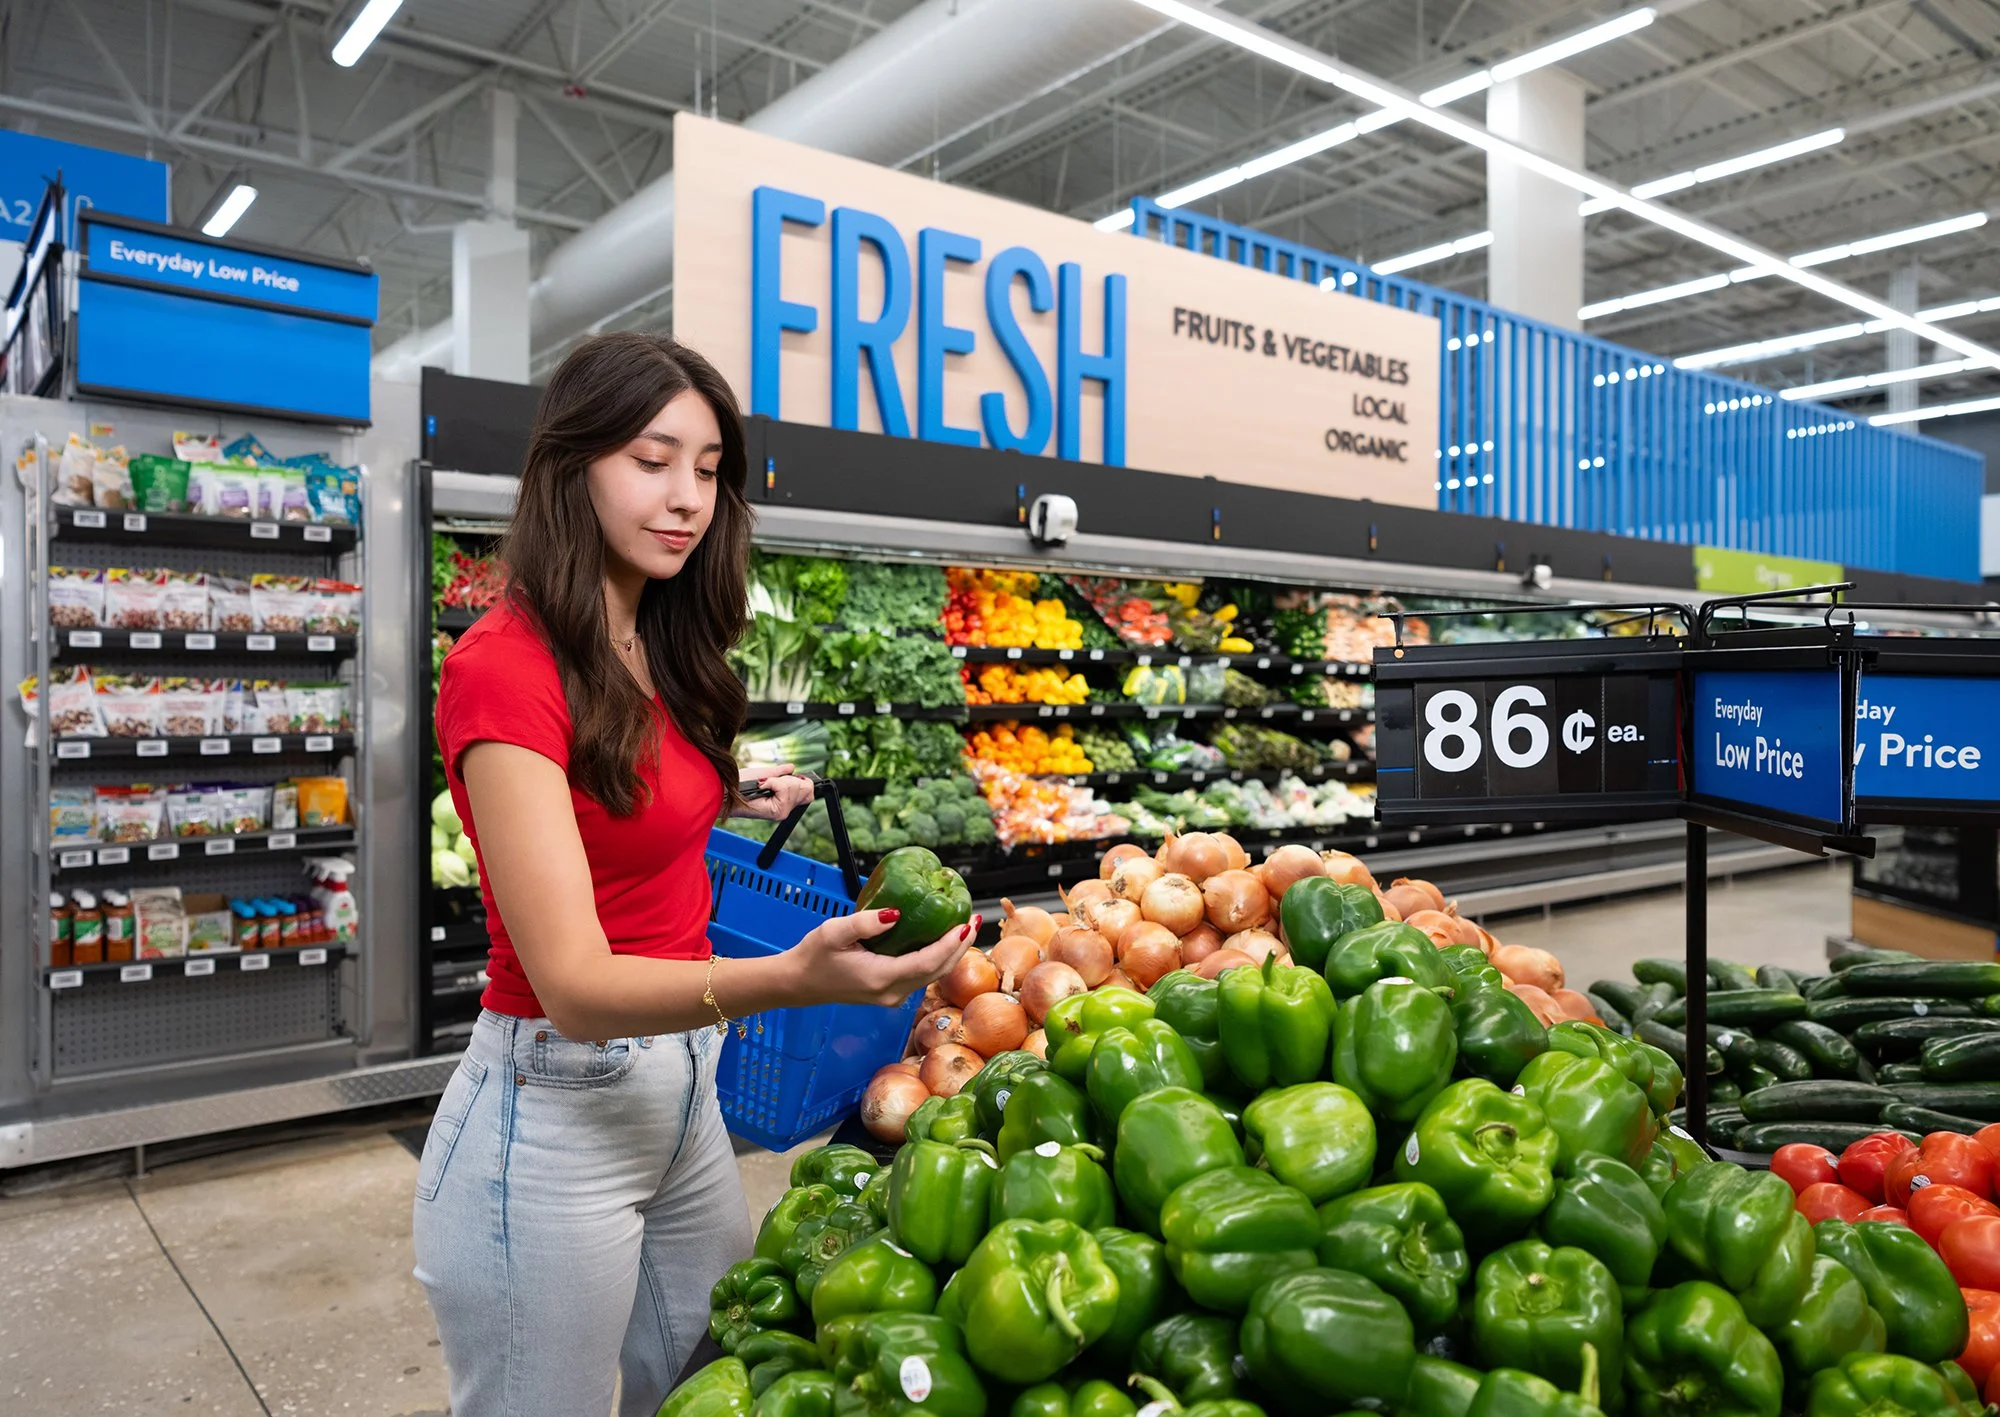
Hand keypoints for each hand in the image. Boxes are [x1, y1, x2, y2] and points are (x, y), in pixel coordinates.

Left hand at [735, 761, 814, 822]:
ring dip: (779, 780)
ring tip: (763, 784)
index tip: (784, 778)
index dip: (799, 780)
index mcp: (783, 802)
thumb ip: (780, 773)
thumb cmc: (738, 784)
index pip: (809, 791)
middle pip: (806, 787)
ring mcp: (782, 813)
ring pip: (795, 787)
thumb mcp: (764, 774)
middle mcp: (785, 811)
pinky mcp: (776, 812)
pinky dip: (773, 782)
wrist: (724, 790)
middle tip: (769, 782)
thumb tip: (792, 768)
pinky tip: (761, 786)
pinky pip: (785, 789)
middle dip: (788, 779)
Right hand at [788, 908, 981, 1008]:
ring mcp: (893, 996)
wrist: (798, 984)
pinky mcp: (890, 993)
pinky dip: (937, 958)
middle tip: (974, 920)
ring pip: (933, 975)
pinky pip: (922, 975)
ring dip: (951, 952)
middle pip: (938, 971)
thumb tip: (896, 913)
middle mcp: (892, 992)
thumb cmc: (813, 956)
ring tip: (964, 927)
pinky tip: (942, 939)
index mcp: (881, 978)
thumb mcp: (833, 932)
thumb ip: (864, 923)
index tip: (966, 923)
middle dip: (961, 946)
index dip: (951, 944)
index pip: (928, 962)